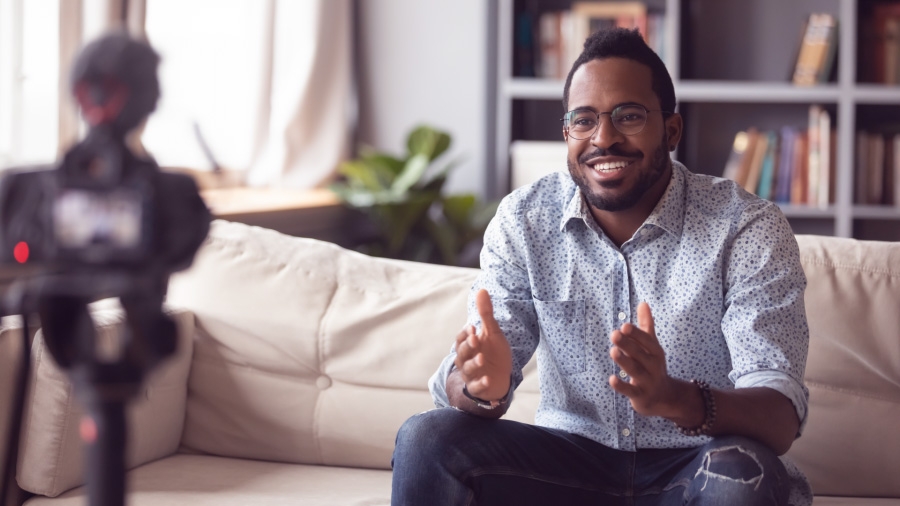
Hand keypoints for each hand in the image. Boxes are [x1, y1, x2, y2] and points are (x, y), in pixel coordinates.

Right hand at [453, 289, 511, 400]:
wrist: (502, 376)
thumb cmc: (494, 352)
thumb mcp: (492, 332)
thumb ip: (486, 314)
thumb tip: (481, 289)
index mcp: (468, 346)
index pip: (460, 339)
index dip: (465, 334)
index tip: (473, 327)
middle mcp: (466, 360)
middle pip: (461, 353)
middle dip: (468, 346)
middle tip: (476, 339)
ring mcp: (472, 375)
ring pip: (468, 370)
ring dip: (474, 364)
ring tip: (482, 359)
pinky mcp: (479, 388)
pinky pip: (476, 387)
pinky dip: (481, 384)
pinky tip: (488, 380)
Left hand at [608, 302, 679, 417]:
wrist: (664, 397)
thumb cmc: (653, 366)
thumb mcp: (652, 346)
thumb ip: (646, 325)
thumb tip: (643, 303)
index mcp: (656, 352)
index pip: (647, 341)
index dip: (637, 334)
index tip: (625, 325)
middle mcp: (654, 366)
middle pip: (640, 354)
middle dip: (628, 344)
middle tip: (614, 334)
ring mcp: (648, 382)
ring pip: (635, 371)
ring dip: (624, 361)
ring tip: (613, 351)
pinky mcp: (640, 395)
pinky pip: (631, 391)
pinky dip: (622, 386)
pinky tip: (611, 379)